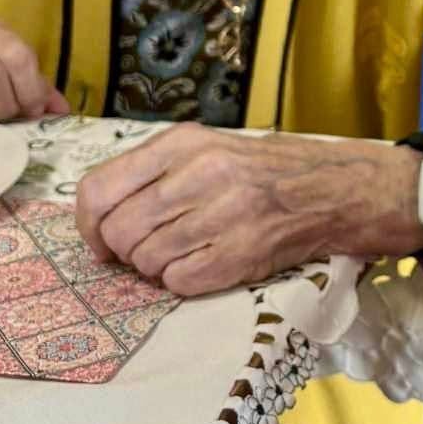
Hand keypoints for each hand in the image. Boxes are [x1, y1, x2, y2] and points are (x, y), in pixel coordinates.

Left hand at [75, 126, 422, 294]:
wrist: (334, 189)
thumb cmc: (262, 171)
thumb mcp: (206, 149)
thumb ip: (153, 173)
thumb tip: (98, 215)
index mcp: (183, 142)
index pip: (99, 189)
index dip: (88, 224)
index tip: (99, 238)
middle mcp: (202, 173)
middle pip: (119, 231)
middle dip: (123, 252)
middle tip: (146, 251)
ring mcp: (224, 213)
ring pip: (146, 260)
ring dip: (155, 267)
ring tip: (183, 253)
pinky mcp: (243, 252)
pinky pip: (179, 281)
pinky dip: (182, 281)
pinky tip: (204, 264)